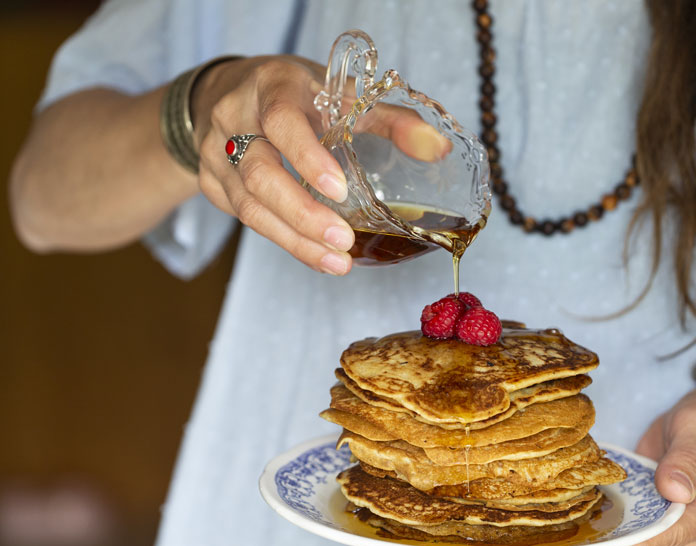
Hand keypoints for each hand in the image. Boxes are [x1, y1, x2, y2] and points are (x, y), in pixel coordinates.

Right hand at [190, 56, 447, 274]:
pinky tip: (316, 254)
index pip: (281, 122)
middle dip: (302, 214)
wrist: (226, 93)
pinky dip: (284, 240)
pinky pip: (246, 219)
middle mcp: (236, 119)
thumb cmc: (295, 94)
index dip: (307, 158)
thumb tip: (438, 149)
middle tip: (342, 241)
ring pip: (249, 206)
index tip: (339, 190)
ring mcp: (216, 154)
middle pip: (260, 174)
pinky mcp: (211, 184)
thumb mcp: (341, 94)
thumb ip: (391, 120)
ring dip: (294, 239)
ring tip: (336, 262)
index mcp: (272, 88)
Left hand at [592, 379, 695, 545]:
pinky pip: (639, 533)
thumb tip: (674, 491)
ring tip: (587, 517)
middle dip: (622, 541)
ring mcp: (684, 531)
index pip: (678, 533)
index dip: (641, 544)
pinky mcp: (663, 523)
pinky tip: (595, 510)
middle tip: (583, 534)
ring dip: (617, 533)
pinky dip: (617, 523)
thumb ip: (686, 458)